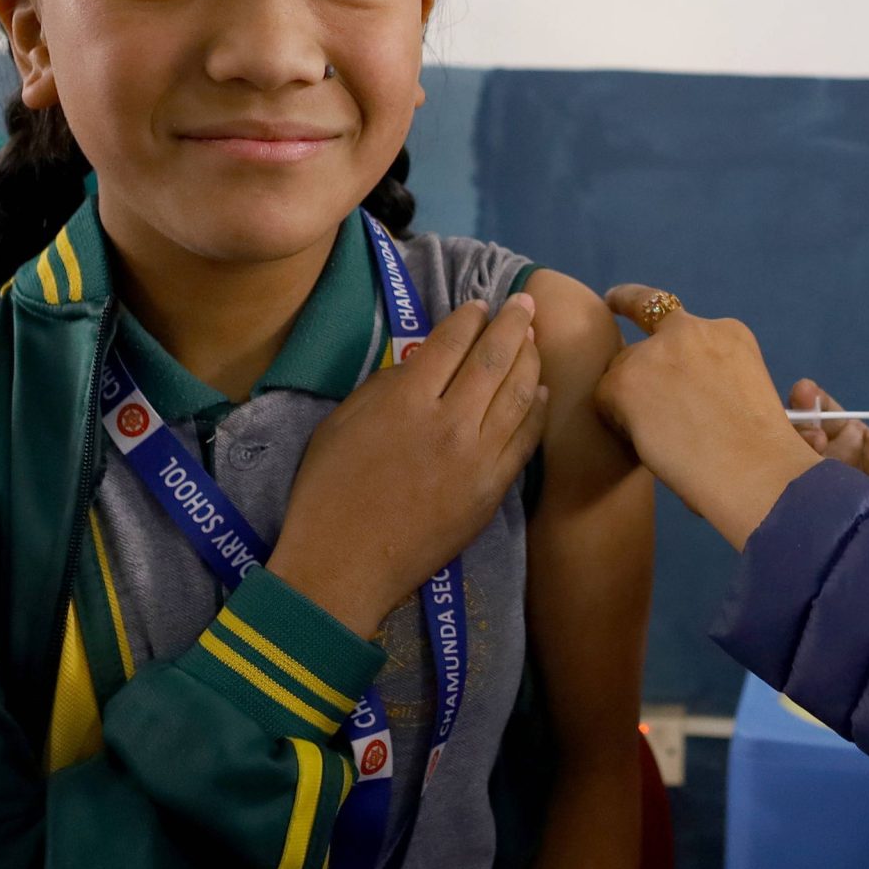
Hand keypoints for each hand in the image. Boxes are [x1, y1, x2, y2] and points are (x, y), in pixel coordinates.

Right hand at [273, 293, 549, 634]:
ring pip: (518, 395)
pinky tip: (541, 392)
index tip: (479, 305)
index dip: (469, 318)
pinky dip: (536, 410)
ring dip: (531, 362)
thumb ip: (385, 385)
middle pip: (494, 359)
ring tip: (536, 340)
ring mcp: (478, 458)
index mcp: (407, 400)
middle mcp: (450, 422)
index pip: (451, 343)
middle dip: (513, 324)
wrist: (345, 564)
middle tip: (525, 304)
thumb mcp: (341, 422)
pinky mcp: (492, 490)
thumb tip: (425, 361)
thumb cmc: (328, 491)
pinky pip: (524, 440)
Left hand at [596, 286, 820, 547]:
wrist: (756, 472)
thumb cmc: (765, 452)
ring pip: (623, 372)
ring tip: (664, 440)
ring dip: (632, 401)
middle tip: (640, 402)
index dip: (641, 309)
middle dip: (639, 371)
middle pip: (643, 344)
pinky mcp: (627, 381)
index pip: (671, 314)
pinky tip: (649, 445)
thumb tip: (677, 391)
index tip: (614, 301)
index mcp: (727, 332)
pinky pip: (605, 400)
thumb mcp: (754, 392)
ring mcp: (657, 352)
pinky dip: (619, 424)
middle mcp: (691, 330)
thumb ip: (716, 375)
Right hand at [787, 380, 868, 514]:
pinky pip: (789, 502)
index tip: (808, 392)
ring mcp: (812, 490)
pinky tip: (802, 495)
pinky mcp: (806, 518)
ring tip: (817, 459)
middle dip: (799, 427)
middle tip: (817, 436)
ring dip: (793, 457)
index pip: (820, 410)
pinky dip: (789, 493)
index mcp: (847, 436)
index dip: (810, 399)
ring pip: (788, 466)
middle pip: (794, 434)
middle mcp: (823, 459)